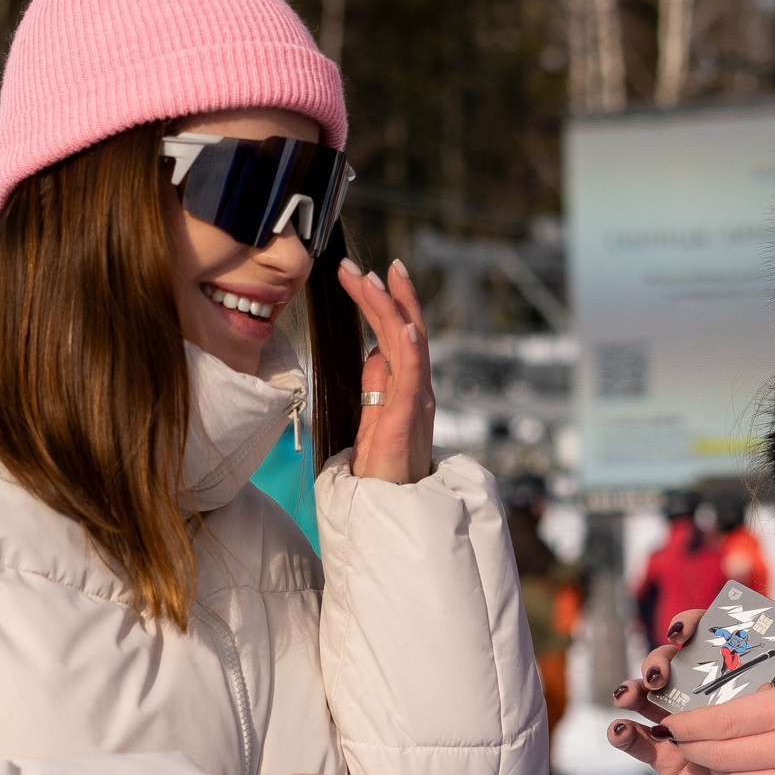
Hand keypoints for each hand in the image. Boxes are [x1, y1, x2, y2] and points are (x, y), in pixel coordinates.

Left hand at [336, 258, 434, 484]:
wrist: (392, 508)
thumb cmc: (384, 467)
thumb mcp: (374, 415)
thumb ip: (377, 383)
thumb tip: (372, 351)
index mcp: (408, 385)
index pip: (398, 333)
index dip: (385, 300)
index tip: (365, 272)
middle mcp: (418, 387)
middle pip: (405, 329)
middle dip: (384, 294)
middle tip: (357, 267)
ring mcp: (417, 401)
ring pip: (408, 344)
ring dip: (391, 309)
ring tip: (372, 280)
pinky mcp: (409, 418)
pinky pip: (414, 378)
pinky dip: (410, 349)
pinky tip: (404, 326)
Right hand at [608, 605, 774, 774]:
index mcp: (734, 671)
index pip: (703, 636)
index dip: (687, 628)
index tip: (682, 632)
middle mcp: (702, 695)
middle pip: (670, 664)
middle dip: (658, 662)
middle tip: (659, 672)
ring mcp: (681, 725)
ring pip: (648, 697)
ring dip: (634, 690)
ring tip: (629, 695)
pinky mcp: (667, 758)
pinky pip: (640, 740)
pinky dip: (626, 733)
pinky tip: (620, 729)